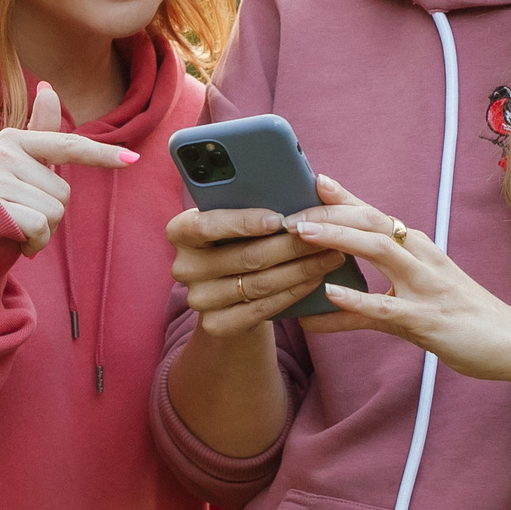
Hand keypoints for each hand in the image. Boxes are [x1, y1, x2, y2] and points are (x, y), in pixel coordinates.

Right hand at [0, 82, 134, 255]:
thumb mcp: (17, 162)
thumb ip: (39, 131)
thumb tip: (48, 88)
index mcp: (13, 139)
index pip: (67, 146)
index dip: (101, 154)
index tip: (133, 160)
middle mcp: (2, 153)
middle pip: (63, 191)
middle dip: (50, 212)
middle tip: (21, 213)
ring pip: (55, 211)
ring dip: (42, 231)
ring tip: (15, 225)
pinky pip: (41, 228)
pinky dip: (35, 243)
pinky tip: (16, 240)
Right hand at [166, 198, 350, 339]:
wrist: (227, 291)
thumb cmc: (238, 241)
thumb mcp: (237, 218)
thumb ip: (255, 200)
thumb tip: (312, 185)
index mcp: (180, 231)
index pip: (207, 224)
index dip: (243, 222)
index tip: (279, 218)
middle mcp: (184, 267)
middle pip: (245, 256)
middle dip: (291, 245)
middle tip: (325, 235)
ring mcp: (199, 299)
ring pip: (260, 284)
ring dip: (301, 269)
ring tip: (330, 256)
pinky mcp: (216, 325)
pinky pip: (263, 308)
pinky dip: (294, 292)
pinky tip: (315, 279)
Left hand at [287, 172, 510, 383]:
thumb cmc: (463, 317)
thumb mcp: (418, 294)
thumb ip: (376, 287)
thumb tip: (329, 288)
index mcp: (419, 248)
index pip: (373, 214)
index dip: (341, 197)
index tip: (309, 180)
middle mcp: (422, 257)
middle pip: (370, 222)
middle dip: (327, 213)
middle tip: (287, 213)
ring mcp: (426, 287)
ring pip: (378, 250)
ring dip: (337, 238)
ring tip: (300, 234)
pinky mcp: (428, 320)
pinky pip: (385, 308)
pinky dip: (355, 300)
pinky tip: (328, 295)